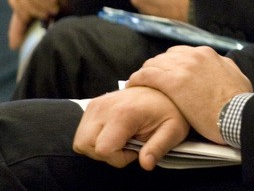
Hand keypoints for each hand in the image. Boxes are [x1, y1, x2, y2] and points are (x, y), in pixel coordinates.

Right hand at [73, 87, 189, 170]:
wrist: (162, 89)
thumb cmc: (169, 111)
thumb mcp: (173, 131)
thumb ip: (158, 148)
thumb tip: (146, 164)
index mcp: (124, 112)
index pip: (104, 149)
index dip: (119, 158)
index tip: (135, 149)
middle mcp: (105, 106)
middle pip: (85, 144)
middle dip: (104, 154)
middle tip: (126, 146)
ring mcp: (96, 104)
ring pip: (80, 140)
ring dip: (97, 147)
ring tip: (120, 139)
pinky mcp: (93, 104)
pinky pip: (82, 131)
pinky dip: (94, 138)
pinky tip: (113, 133)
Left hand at [127, 45, 252, 143]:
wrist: (238, 113)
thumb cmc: (240, 101)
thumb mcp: (237, 76)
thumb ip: (225, 68)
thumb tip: (224, 67)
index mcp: (206, 54)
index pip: (180, 53)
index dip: (170, 64)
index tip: (166, 73)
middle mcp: (193, 56)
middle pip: (165, 57)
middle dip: (157, 67)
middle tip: (150, 80)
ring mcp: (182, 68)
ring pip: (154, 64)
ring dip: (146, 73)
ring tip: (139, 83)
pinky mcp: (173, 83)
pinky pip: (147, 75)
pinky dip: (138, 79)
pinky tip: (132, 85)